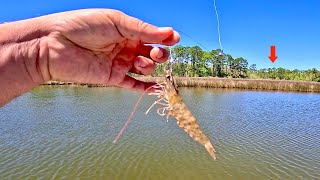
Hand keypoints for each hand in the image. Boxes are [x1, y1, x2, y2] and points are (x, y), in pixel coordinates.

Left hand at [40, 9, 179, 90]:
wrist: (55, 45)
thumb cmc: (83, 26)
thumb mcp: (116, 22)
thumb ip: (143, 30)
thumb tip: (170, 33)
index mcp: (127, 30)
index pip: (152, 35)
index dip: (165, 38)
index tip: (174, 39)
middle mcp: (125, 46)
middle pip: (152, 53)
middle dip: (159, 53)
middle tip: (156, 53)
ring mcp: (120, 63)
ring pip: (145, 68)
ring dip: (148, 66)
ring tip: (138, 62)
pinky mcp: (112, 78)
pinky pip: (133, 85)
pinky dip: (145, 88)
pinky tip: (155, 88)